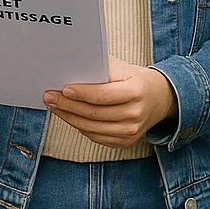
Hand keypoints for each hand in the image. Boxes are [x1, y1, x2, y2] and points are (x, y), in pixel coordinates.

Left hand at [42, 56, 177, 147]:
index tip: (64, 89)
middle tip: (49, 96)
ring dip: (69, 117)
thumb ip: (101, 68)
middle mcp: (135, 114)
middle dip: (68, 105)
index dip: (82, 93)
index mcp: (136, 91)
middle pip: (95, 113)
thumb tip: (73, 67)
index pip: (104, 95)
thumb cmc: (136, 79)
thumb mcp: (124, 68)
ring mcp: (131, 132)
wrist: (160, 98)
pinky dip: (79, 126)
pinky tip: (68, 116)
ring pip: (92, 128)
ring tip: (54, 106)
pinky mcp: (124, 142)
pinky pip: (96, 136)